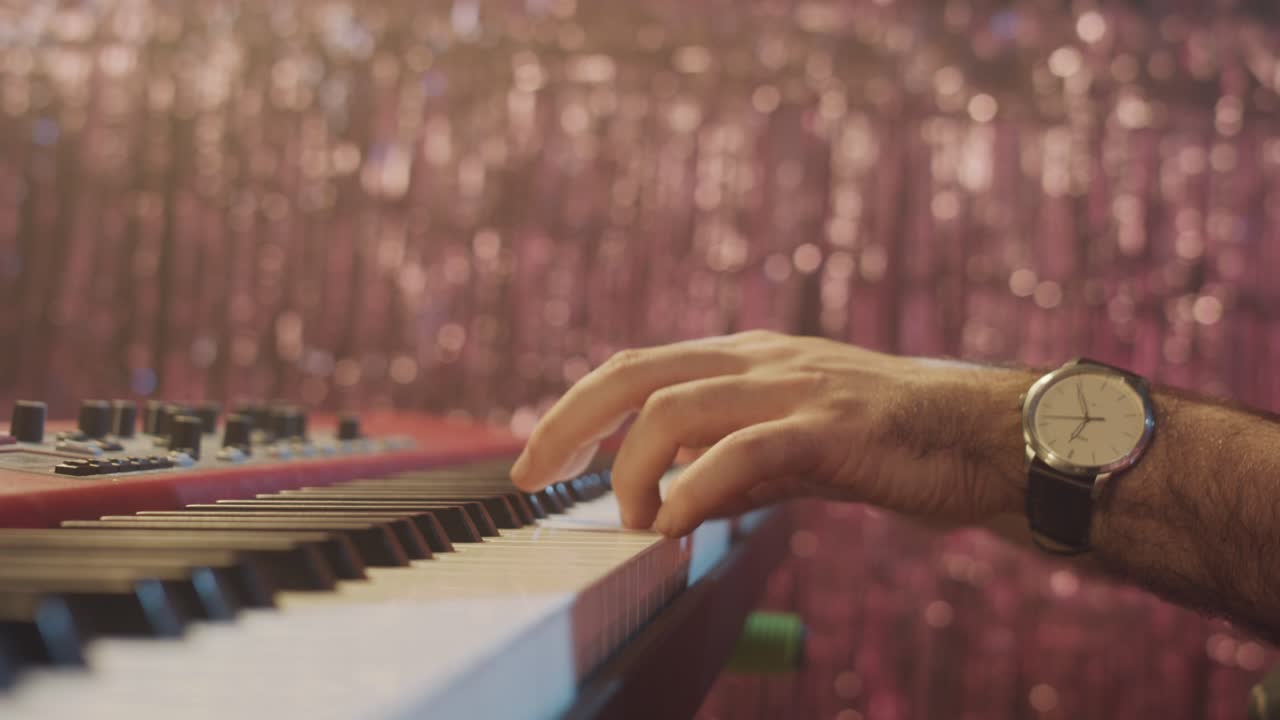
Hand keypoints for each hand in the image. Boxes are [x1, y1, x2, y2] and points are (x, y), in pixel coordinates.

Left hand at [511, 331, 1033, 536]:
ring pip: (678, 406)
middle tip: (532, 476)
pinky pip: (745, 451)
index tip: (538, 456)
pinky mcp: (834, 428)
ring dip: (635, 469)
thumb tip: (673, 499)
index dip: (577, 408)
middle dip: (571, 422)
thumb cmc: (893, 445)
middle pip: (637, 372)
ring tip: (636, 521)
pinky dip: (697, 487)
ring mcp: (798, 387)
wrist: (989, 437)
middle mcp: (763, 361)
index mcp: (749, 360)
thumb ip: (733, 465)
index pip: (638, 367)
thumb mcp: (796, 449)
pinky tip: (677, 522)